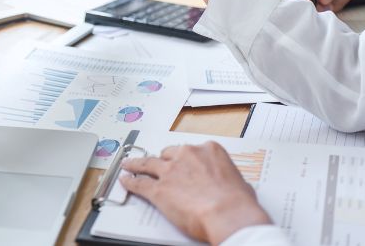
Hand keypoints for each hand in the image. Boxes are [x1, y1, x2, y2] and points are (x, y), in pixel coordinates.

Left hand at [120, 142, 270, 244]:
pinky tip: (125, 180)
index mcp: (208, 150)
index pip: (190, 150)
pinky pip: (140, 183)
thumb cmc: (238, 201)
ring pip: (147, 163)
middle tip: (156, 164)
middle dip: (162, 160)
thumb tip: (225, 184)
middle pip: (167, 154)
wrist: (228, 214)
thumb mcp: (238, 180)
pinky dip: (131, 182)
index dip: (184, 158)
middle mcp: (187, 155)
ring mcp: (170, 171)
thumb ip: (224, 176)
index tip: (181, 161)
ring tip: (129, 164)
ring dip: (136, 164)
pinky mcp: (159, 189)